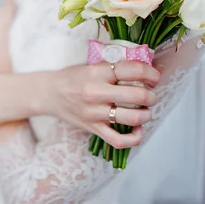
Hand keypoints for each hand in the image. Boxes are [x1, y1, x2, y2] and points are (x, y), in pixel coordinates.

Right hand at [42, 61, 160, 148]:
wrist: (49, 94)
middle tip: (151, 95)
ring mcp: (94, 113)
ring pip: (132, 118)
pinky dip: (134, 138)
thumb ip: (116, 67)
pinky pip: (118, 140)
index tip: (154, 76)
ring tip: (146, 110)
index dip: (150, 72)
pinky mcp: (93, 129)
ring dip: (146, 114)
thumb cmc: (73, 77)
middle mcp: (96, 93)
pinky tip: (137, 130)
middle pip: (137, 95)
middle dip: (152, 95)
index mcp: (96, 73)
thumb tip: (149, 68)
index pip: (132, 70)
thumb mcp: (92, 65)